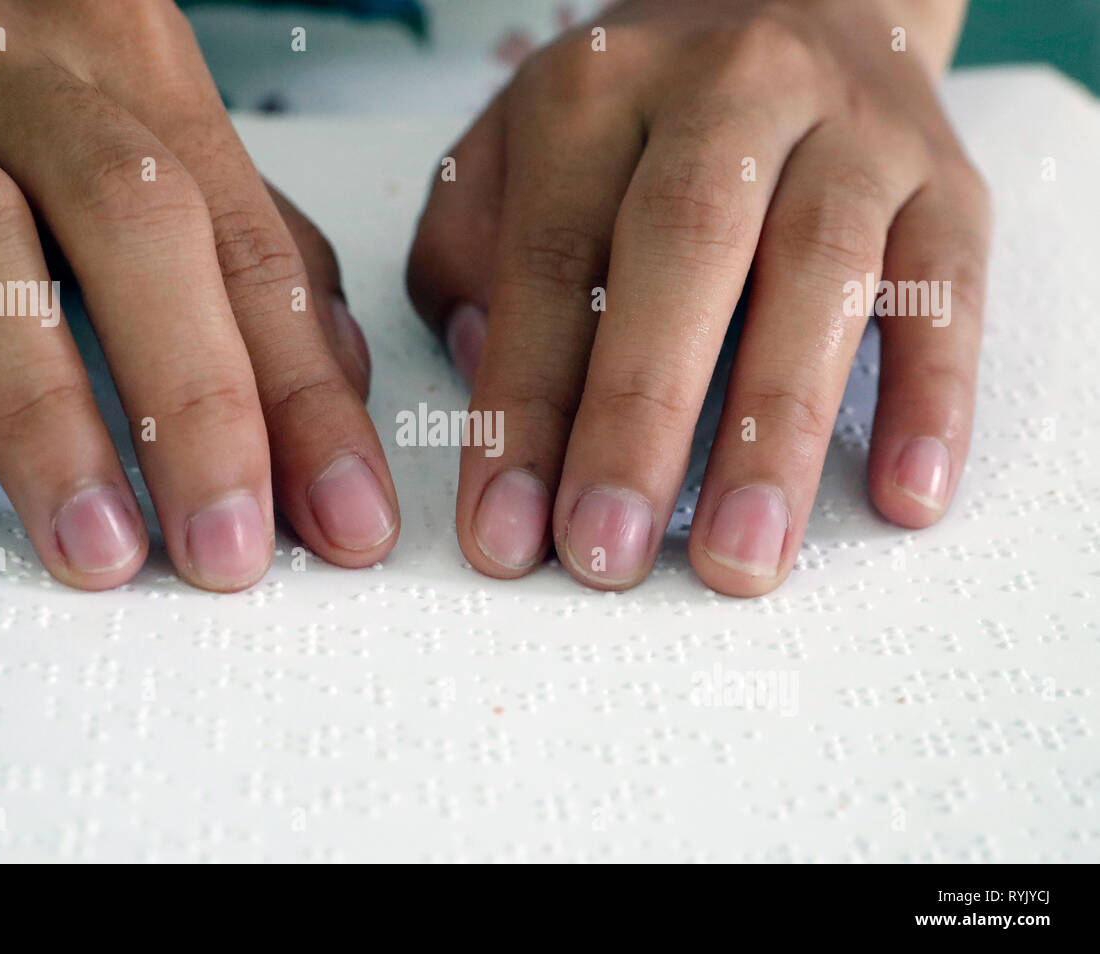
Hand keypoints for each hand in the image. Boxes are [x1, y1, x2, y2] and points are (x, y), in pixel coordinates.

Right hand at [0, 0, 397, 590]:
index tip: (346, 517)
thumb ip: (242, 244)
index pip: (247, 246)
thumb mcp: (142, 133)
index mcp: (137, 69)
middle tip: (225, 548)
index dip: (306, 396)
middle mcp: (16, 66)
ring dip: (41, 415)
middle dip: (194, 403)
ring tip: (94, 546)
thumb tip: (335, 376)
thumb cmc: (4, 75)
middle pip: (130, 221)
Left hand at [407, 0, 987, 594]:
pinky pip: (948, 288)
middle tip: (609, 552)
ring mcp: (849, 132)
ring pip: (822, 273)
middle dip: (642, 419)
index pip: (548, 260)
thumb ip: (472, 252)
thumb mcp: (517, 148)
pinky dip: (931, 395)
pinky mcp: (943, 180)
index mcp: (598, 94)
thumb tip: (487, 373)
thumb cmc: (637, 114)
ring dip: (778, 430)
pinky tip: (901, 494)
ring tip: (741, 556)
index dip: (522, 407)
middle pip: (685, 252)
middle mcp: (728, 94)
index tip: (505, 531)